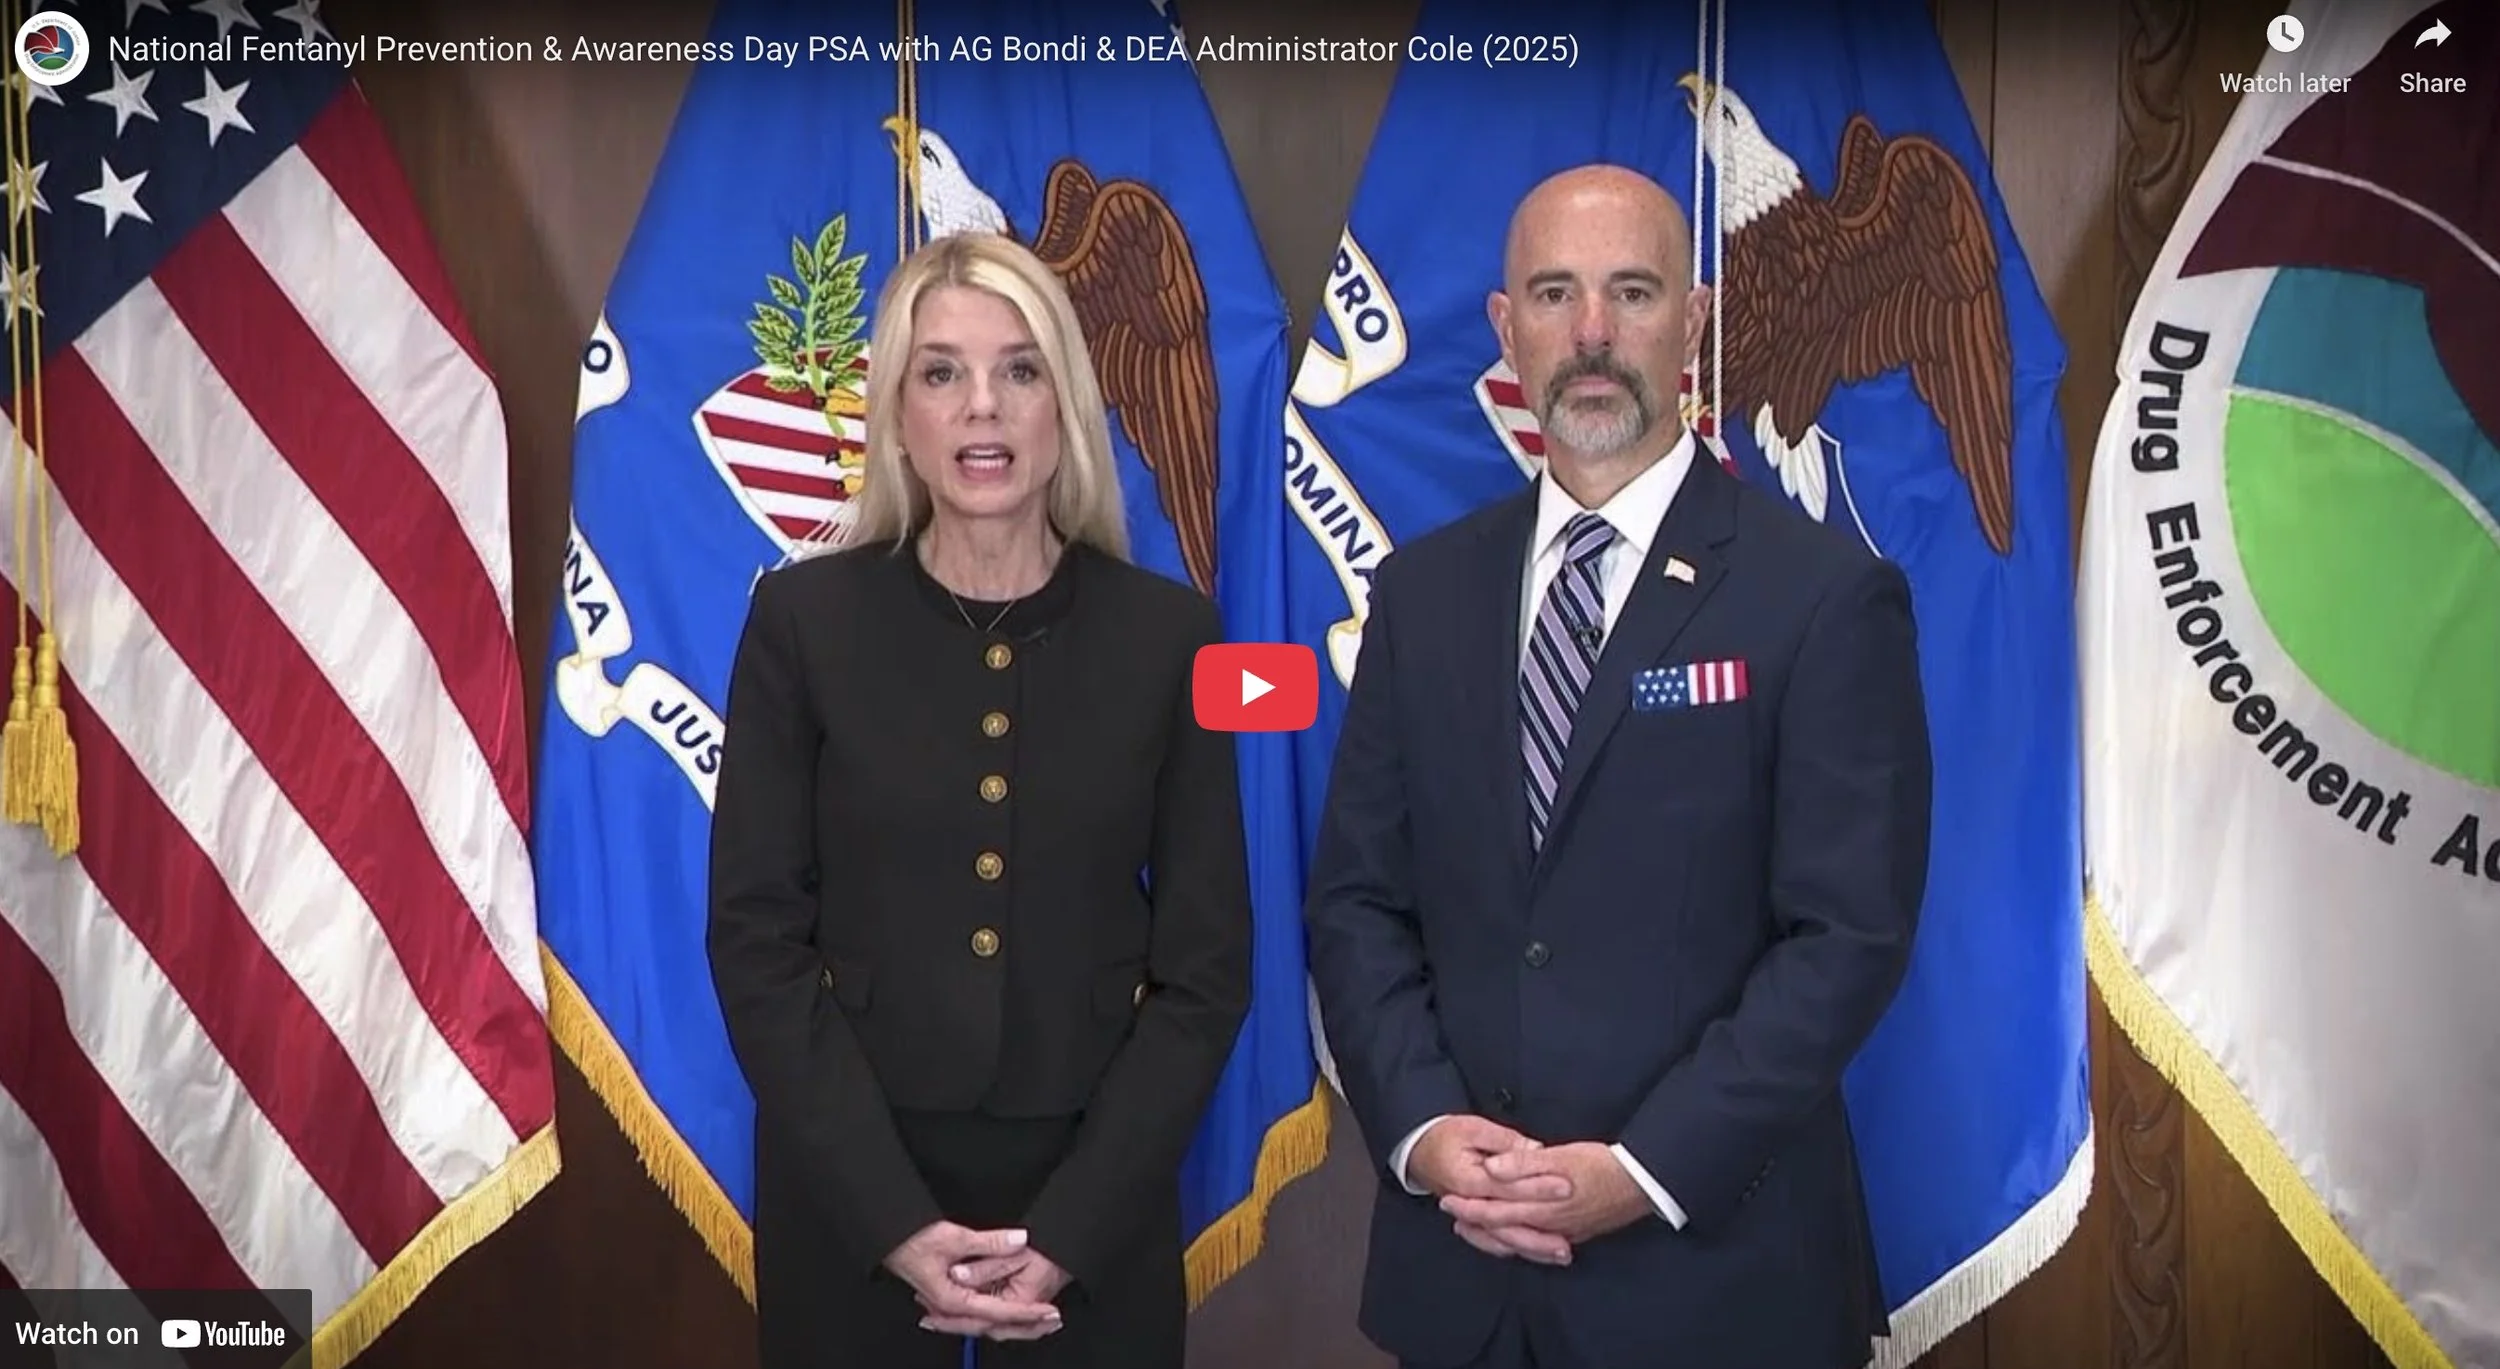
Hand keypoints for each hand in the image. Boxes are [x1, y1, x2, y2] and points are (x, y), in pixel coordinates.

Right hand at [882, 1222, 1060, 1339]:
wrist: (887, 1236)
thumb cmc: (911, 1239)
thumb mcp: (954, 1237)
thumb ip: (990, 1242)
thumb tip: (1019, 1240)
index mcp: (953, 1300)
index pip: (999, 1312)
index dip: (1027, 1313)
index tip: (1048, 1313)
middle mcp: (950, 1307)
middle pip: (994, 1325)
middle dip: (1025, 1326)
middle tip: (1052, 1322)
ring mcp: (947, 1304)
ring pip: (986, 1321)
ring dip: (1013, 1321)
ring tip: (1038, 1320)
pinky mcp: (946, 1297)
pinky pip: (976, 1312)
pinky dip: (996, 1313)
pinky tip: (1006, 1313)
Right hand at [1407, 1116, 1576, 1264]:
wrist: (1418, 1149)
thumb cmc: (1445, 1136)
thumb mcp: (1473, 1128)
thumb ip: (1505, 1141)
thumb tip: (1534, 1150)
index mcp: (1467, 1180)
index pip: (1509, 1187)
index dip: (1539, 1186)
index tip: (1567, 1186)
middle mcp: (1468, 1204)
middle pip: (1507, 1224)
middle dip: (1540, 1233)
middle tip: (1570, 1237)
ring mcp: (1470, 1216)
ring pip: (1503, 1239)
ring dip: (1532, 1248)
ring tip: (1561, 1253)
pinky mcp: (1475, 1220)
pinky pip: (1496, 1242)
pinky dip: (1517, 1249)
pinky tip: (1538, 1254)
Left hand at [1439, 1141, 1652, 1246]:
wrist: (1642, 1183)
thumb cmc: (1601, 1165)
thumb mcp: (1560, 1157)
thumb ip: (1523, 1163)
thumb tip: (1491, 1169)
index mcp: (1540, 1205)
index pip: (1495, 1209)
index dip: (1470, 1205)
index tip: (1448, 1199)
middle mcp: (1548, 1225)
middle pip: (1502, 1228)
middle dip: (1475, 1222)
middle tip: (1451, 1214)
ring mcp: (1562, 1232)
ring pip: (1518, 1240)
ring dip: (1493, 1235)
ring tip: (1473, 1228)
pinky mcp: (1575, 1232)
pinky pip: (1537, 1244)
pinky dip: (1519, 1242)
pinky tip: (1516, 1238)